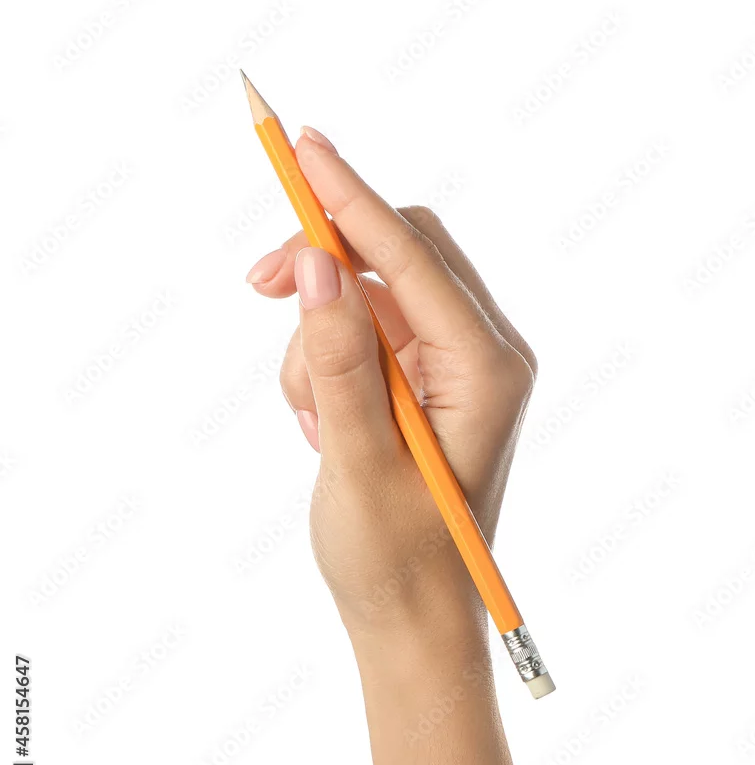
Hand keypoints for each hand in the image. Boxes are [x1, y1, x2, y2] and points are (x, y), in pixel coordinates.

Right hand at [246, 128, 536, 640]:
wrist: (415, 620)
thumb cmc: (397, 562)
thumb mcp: (356, 464)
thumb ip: (337, 359)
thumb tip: (310, 261)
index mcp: (487, 368)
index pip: (410, 256)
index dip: (349, 197)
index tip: (300, 144)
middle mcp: (483, 352)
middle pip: (397, 254)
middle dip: (322, 264)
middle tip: (257, 285)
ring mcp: (455, 362)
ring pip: (368, 293)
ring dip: (317, 339)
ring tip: (311, 422)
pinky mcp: (425, 377)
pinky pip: (362, 330)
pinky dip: (324, 360)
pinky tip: (322, 426)